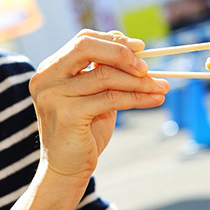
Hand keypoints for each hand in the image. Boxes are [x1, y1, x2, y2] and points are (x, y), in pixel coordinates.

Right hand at [29, 29, 168, 179]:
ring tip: (162, 86)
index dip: (113, 40)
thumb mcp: (94, 93)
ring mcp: (54, 95)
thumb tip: (133, 46)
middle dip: (122, 53)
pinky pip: (110, 98)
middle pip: (86, 47)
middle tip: (147, 66)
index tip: (140, 47)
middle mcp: (47, 77)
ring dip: (139, 81)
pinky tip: (153, 99)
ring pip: (105, 76)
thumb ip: (105, 69)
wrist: (66, 169)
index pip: (83, 40)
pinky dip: (137, 97)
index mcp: (51, 68)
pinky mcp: (67, 114)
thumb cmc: (83, 129)